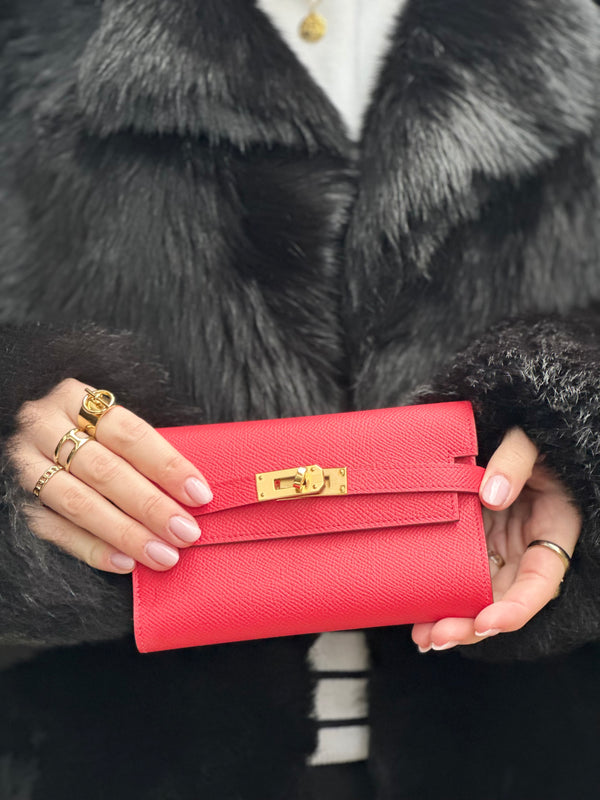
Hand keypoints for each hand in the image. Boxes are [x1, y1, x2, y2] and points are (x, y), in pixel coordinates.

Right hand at [8, 378, 212, 573]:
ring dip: (126, 533)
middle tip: (185, 533)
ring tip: (163, 554)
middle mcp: (44, 428)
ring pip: (79, 503)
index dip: (167, 465)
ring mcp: (27, 465)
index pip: (128, 434)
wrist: (39, 438)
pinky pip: (56, 531)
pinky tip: (126, 562)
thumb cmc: (92, 432)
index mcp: (75, 398)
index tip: (199, 494)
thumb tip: (195, 490)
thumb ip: (146, 450)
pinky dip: (94, 549)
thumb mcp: (112, 424)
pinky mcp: (19, 501)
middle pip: (105, 471)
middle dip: (151, 506)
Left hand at [412, 427, 580, 651]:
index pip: (540, 583)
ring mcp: (499, 549)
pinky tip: (418, 613)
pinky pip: (459, 576)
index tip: (488, 621)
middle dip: (473, 625)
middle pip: (504, 601)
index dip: (516, 608)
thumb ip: (515, 461)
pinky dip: (442, 596)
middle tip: (438, 636)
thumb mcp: (529, 441)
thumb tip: (490, 494)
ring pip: (480, 596)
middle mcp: (526, 549)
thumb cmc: (530, 435)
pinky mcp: (474, 544)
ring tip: (422, 637)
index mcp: (553, 531)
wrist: (508, 426)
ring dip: (454, 620)